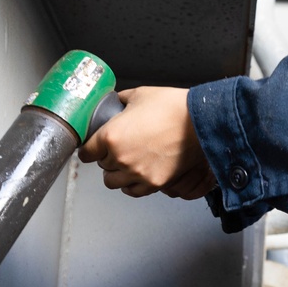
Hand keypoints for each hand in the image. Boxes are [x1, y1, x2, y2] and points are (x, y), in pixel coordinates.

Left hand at [76, 86, 216, 199]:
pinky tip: (135, 176)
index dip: (89, 148)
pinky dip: (131, 185)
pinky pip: (133, 191)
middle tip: (116, 150)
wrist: (200, 122)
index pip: (86, 152)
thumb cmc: (173, 107)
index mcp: (111, 135)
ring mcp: (137, 173)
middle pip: (101, 166)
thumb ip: (122, 101)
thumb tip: (116, 103)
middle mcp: (120, 158)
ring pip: (113, 182)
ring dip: (116, 174)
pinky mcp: (154, 183)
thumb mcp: (140, 94)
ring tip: (125, 165)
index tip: (92, 148)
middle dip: (106, 157)